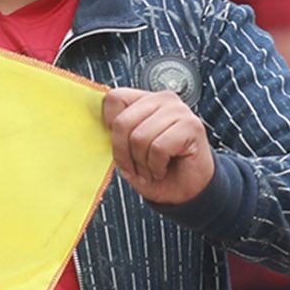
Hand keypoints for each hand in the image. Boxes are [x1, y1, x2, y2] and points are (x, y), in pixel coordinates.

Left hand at [102, 87, 215, 206]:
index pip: (114, 98)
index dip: (110, 127)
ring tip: (151, 169)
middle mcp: (162, 100)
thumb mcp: (127, 149)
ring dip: (142, 163)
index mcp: (144, 100)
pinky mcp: (191, 126)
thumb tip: (97, 127)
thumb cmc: (156, 169)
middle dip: (124, 153)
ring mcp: (179, 111)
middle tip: (135, 167)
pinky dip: (156, 166)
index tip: (121, 145)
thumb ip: (115, 133)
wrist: (185, 190)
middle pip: (122, 122)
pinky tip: (163, 168)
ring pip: (140, 137)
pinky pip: (158, 147)